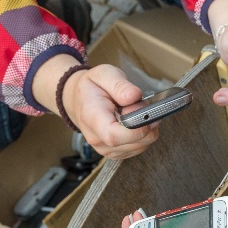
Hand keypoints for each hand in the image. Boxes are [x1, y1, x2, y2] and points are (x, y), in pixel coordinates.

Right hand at [33, 54, 158, 159]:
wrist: (80, 101)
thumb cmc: (93, 87)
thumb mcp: (104, 74)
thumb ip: (119, 85)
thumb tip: (135, 96)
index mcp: (93, 120)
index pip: (114, 136)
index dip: (137, 128)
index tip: (146, 112)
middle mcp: (99, 140)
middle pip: (135, 141)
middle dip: (146, 122)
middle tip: (139, 104)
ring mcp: (108, 150)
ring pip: (143, 144)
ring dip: (147, 127)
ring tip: (133, 112)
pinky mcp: (118, 153)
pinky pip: (141, 147)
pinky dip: (144, 133)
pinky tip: (134, 121)